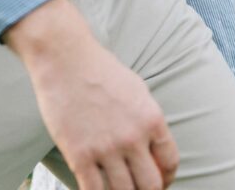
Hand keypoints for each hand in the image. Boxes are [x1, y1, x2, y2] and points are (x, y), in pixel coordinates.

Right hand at [4, 0, 178, 189]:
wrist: (65, 58)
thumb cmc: (99, 70)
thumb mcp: (137, 90)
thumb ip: (147, 121)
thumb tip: (153, 149)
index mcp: (151, 118)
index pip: (170, 162)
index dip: (167, 177)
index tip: (158, 180)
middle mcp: (133, 137)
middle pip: (150, 186)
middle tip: (138, 188)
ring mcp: (106, 148)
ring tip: (117, 188)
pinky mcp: (79, 156)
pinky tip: (96, 189)